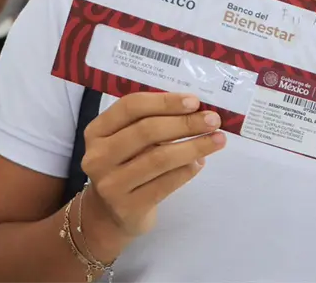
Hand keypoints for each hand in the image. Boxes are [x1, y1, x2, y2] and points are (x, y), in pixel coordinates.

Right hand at [80, 92, 225, 240]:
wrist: (110, 215)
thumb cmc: (126, 166)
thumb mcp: (127, 141)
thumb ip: (151, 122)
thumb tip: (196, 111)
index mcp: (97, 131)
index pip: (131, 107)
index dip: (165, 102)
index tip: (194, 101)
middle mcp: (98, 157)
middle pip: (147, 131)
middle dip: (185, 123)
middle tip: (213, 120)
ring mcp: (110, 184)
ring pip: (159, 158)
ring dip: (194, 146)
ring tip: (217, 140)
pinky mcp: (128, 207)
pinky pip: (165, 184)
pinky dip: (187, 170)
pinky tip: (200, 162)